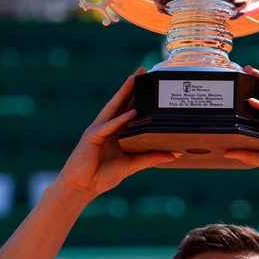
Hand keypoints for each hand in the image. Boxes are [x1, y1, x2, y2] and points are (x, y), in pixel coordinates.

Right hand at [57, 69, 176, 197]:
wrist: (83, 187)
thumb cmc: (104, 175)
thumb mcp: (133, 165)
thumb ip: (151, 158)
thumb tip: (174, 154)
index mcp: (117, 131)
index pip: (129, 109)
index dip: (139, 97)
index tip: (151, 84)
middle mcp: (108, 127)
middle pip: (121, 103)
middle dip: (131, 87)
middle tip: (142, 71)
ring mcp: (98, 130)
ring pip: (113, 108)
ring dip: (123, 94)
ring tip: (134, 80)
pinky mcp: (91, 138)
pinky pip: (107, 127)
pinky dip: (119, 120)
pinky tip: (130, 113)